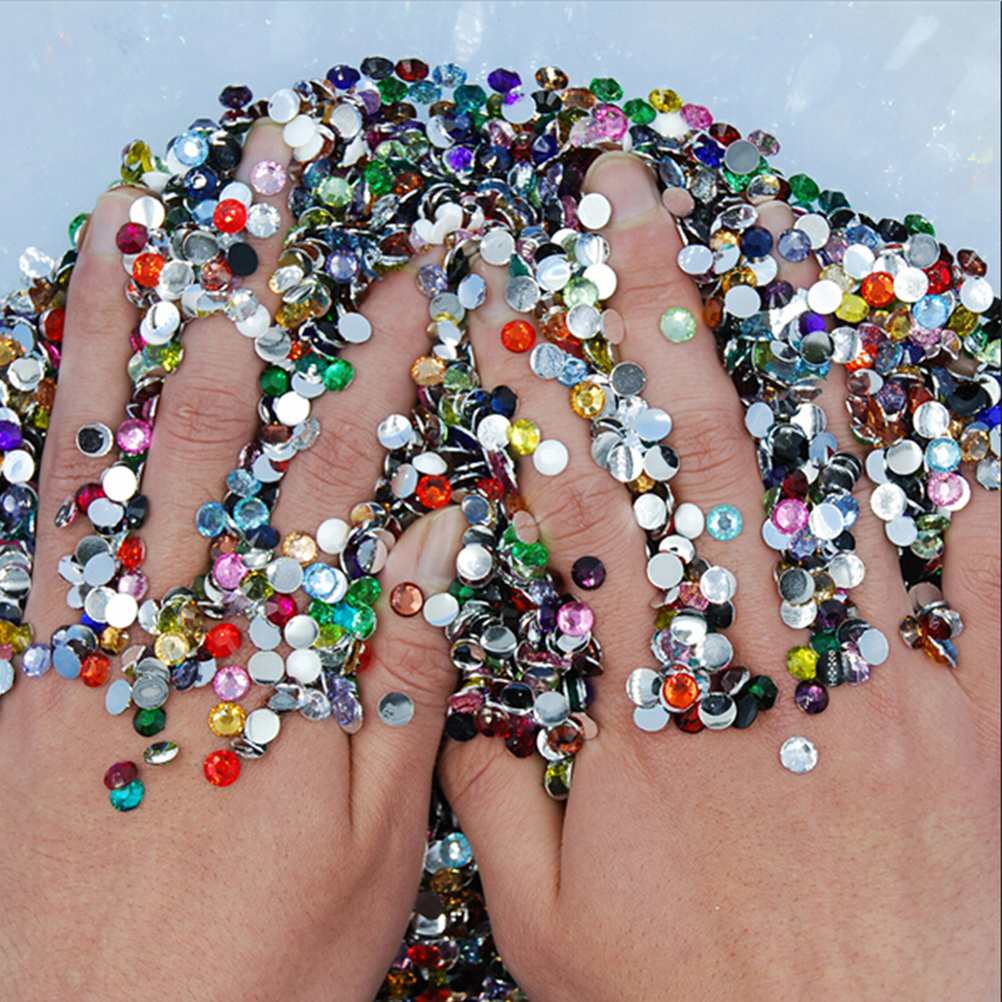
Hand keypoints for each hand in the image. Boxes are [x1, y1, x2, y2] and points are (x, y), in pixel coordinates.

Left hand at [0, 122, 464, 1000]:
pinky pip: (36, 528)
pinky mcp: (27, 676)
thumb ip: (410, 675)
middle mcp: (183, 632)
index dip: (376, 383)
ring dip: (127, 334)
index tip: (404, 293)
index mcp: (284, 671)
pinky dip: (49, 432)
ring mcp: (91, 646)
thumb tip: (445, 538)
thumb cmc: (261, 958)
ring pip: (111, 460)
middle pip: (221, 441)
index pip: (338, 491)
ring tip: (141, 229)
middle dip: (254, 309)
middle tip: (273, 200)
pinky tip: (62, 366)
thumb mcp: (380, 842)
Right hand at [437, 154, 999, 1000]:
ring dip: (802, 372)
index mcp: (650, 720)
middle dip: (654, 324)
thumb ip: (496, 814)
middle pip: (701, 466)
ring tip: (778, 268)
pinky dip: (969, 499)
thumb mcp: (556, 933)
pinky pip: (982, 586)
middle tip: (630, 211)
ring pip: (835, 494)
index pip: (590, 528)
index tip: (525, 332)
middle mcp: (759, 672)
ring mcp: (879, 685)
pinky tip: (947, 421)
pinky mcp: (976, 721)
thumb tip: (458, 723)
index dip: (552, 418)